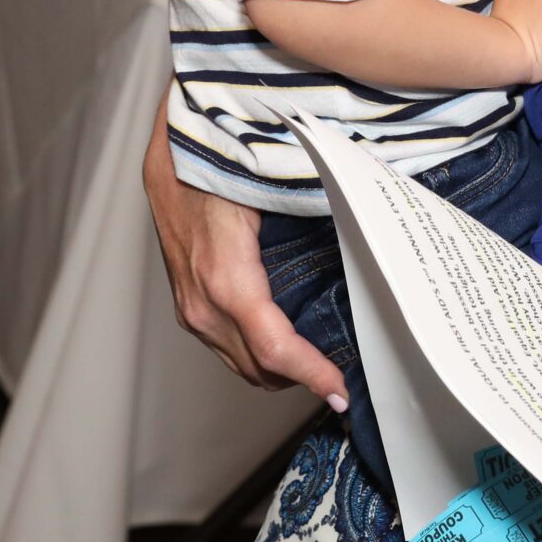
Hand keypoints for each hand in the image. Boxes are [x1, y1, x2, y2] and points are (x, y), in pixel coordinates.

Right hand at [142, 94, 350, 404]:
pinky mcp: (187, 302)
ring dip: (282, 370)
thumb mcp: (273, 189)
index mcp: (226, 278)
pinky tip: (290, 338)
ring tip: (325, 362)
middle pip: (259, 369)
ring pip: (241, 363)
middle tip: (346, 378)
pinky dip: (259, 353)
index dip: (310, 374)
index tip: (340, 391)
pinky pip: (226, 345)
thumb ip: (317, 214)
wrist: (171, 150)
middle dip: (303, 379)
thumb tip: (370, 227)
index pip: (274, 348)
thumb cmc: (222, 160)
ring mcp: (190, 306)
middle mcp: (203, 303)